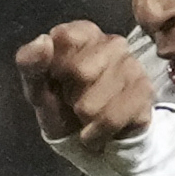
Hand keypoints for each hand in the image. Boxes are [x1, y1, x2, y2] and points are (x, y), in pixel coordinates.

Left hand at [15, 21, 155, 147]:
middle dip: (71, 96)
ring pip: (94, 102)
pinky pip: (111, 119)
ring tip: (87, 116)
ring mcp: (133, 68)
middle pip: (81, 71)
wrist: (90, 142)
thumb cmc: (62, 107)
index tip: (58, 78)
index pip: (65, 37)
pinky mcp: (145, 95)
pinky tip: (97, 132)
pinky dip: (96, 134)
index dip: (55, 67)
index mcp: (84, 33)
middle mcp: (113, 43)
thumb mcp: (36, 88)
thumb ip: (30, 64)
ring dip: (83, 119)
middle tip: (75, 100)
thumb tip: (43, 40)